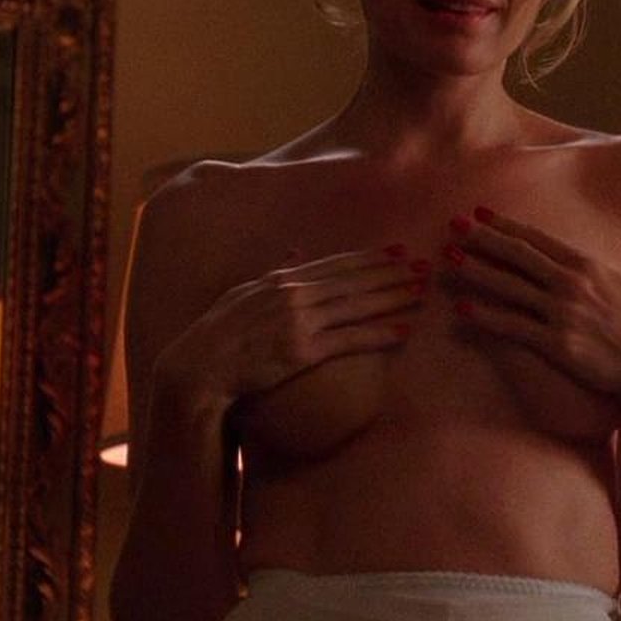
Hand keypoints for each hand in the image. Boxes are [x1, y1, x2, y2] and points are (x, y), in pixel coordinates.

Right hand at [153, 247, 423, 405]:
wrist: (197, 369)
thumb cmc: (218, 334)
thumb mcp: (243, 293)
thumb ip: (274, 272)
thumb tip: (297, 252)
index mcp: (280, 279)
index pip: (334, 264)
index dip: (369, 258)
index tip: (397, 252)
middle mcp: (293, 294)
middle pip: (353, 280)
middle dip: (391, 273)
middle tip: (423, 266)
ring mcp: (299, 322)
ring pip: (357, 305)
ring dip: (393, 298)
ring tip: (420, 292)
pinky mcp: (302, 351)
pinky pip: (350, 339)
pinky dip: (379, 333)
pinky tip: (402, 330)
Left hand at [442, 208, 620, 395]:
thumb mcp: (619, 282)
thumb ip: (588, 268)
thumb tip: (564, 259)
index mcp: (587, 264)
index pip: (538, 239)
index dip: (506, 225)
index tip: (481, 214)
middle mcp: (572, 282)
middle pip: (518, 255)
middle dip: (483, 238)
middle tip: (454, 226)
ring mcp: (563, 312)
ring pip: (509, 286)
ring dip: (476, 271)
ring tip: (449, 260)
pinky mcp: (557, 342)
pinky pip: (513, 326)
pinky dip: (485, 316)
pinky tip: (463, 309)